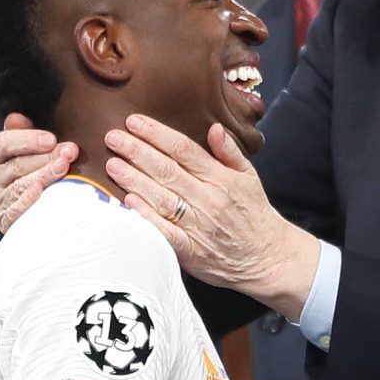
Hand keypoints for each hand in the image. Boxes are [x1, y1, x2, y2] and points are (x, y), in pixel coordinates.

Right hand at [0, 113, 75, 232]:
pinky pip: (16, 210)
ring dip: (43, 175)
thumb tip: (16, 117)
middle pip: (17, 164)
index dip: (29, 139)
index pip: (5, 143)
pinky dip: (29, 201)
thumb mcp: (25, 150)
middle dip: (45, 157)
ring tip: (62, 168)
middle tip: (68, 152)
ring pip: (19, 185)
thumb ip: (22, 133)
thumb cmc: (30, 173)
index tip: (52, 139)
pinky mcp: (6, 219)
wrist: (29, 213)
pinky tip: (42, 192)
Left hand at [104, 116, 319, 313]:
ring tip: (112, 164)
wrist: (268, 258)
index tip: (134, 121)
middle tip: (112, 137)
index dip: (157, 134)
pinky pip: (164, 231)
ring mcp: (198, 225)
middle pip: (167, 170)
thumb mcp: (250, 177)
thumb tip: (214, 128)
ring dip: (134, 179)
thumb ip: (230, 152)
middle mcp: (208, 199)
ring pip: (161, 197)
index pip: (184, 149)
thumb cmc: (255, 215)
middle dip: (136, 151)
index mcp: (221, 178)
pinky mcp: (190, 250)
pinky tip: (128, 202)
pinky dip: (146, 216)